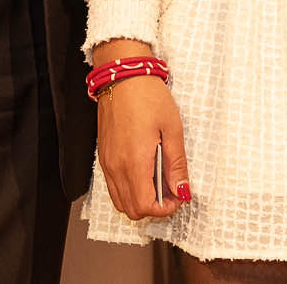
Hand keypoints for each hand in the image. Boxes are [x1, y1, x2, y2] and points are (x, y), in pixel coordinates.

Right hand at [93, 40, 189, 219]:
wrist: (123, 76)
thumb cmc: (148, 97)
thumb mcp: (172, 129)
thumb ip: (176, 164)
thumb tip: (182, 190)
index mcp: (135, 162)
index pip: (146, 206)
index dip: (165, 208)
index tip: (178, 196)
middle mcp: (116, 167)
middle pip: (131, 210)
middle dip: (153, 208)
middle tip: (170, 191)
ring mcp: (107, 162)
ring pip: (120, 201)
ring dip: (140, 200)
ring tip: (158, 182)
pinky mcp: (103, 156)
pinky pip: (113, 186)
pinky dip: (128, 189)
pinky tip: (144, 171)